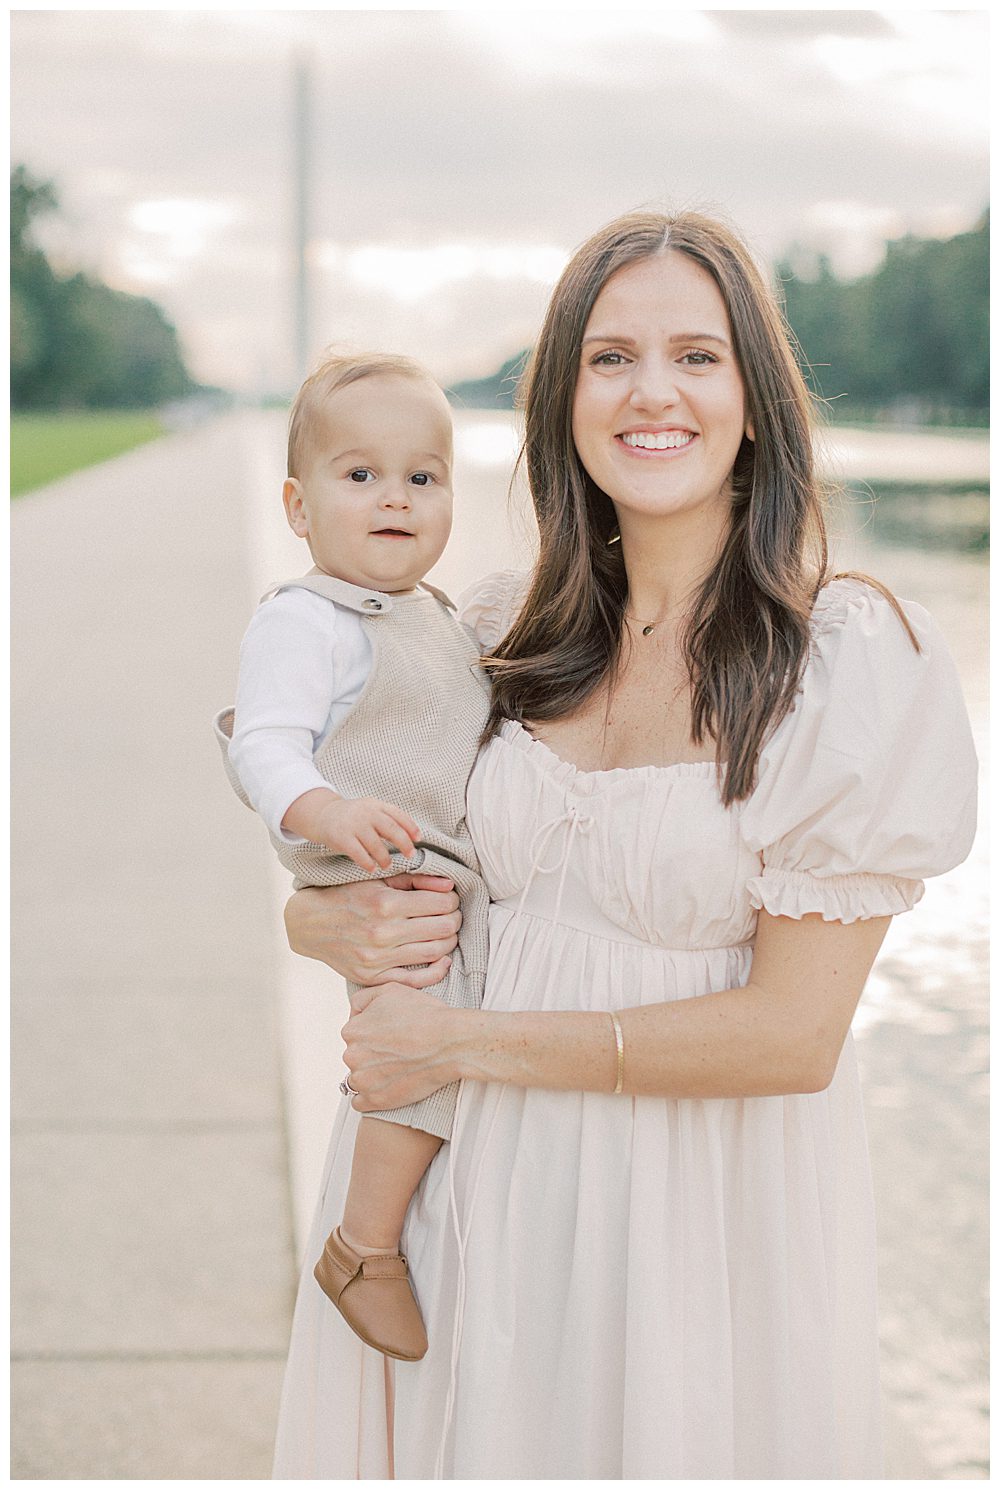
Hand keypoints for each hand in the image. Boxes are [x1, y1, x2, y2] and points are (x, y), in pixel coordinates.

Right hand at [283, 789, 420, 870]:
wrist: (322, 814)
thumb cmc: (353, 817)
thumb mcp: (370, 810)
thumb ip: (387, 819)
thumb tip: (412, 837)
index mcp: (376, 805)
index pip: (398, 814)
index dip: (411, 827)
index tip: (418, 839)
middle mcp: (366, 812)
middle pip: (391, 828)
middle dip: (404, 843)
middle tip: (410, 855)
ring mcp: (353, 824)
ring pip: (375, 844)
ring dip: (384, 857)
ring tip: (387, 865)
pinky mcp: (341, 837)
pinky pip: (358, 853)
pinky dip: (368, 863)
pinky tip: (372, 868)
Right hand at [284, 873, 461, 986]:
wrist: (309, 924)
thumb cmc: (347, 896)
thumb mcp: (378, 880)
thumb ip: (416, 880)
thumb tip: (450, 884)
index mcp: (385, 904)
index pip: (441, 903)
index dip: (453, 899)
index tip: (450, 898)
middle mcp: (383, 933)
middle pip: (443, 927)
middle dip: (455, 918)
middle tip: (453, 914)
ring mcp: (377, 959)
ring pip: (435, 952)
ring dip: (449, 940)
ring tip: (446, 932)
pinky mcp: (373, 977)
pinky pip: (416, 980)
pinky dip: (437, 970)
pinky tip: (442, 959)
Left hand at [341, 982, 469, 1109]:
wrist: (451, 1043)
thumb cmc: (425, 1015)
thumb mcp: (391, 989)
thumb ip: (364, 998)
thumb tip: (354, 1011)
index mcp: (352, 1030)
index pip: (355, 1033)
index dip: (374, 1032)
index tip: (392, 1034)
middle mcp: (351, 1056)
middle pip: (356, 1055)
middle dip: (372, 1054)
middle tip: (398, 1051)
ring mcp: (362, 1081)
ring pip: (359, 1078)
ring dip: (372, 1075)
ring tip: (398, 1068)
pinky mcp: (374, 1101)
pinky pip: (360, 1102)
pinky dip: (371, 1096)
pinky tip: (388, 1086)